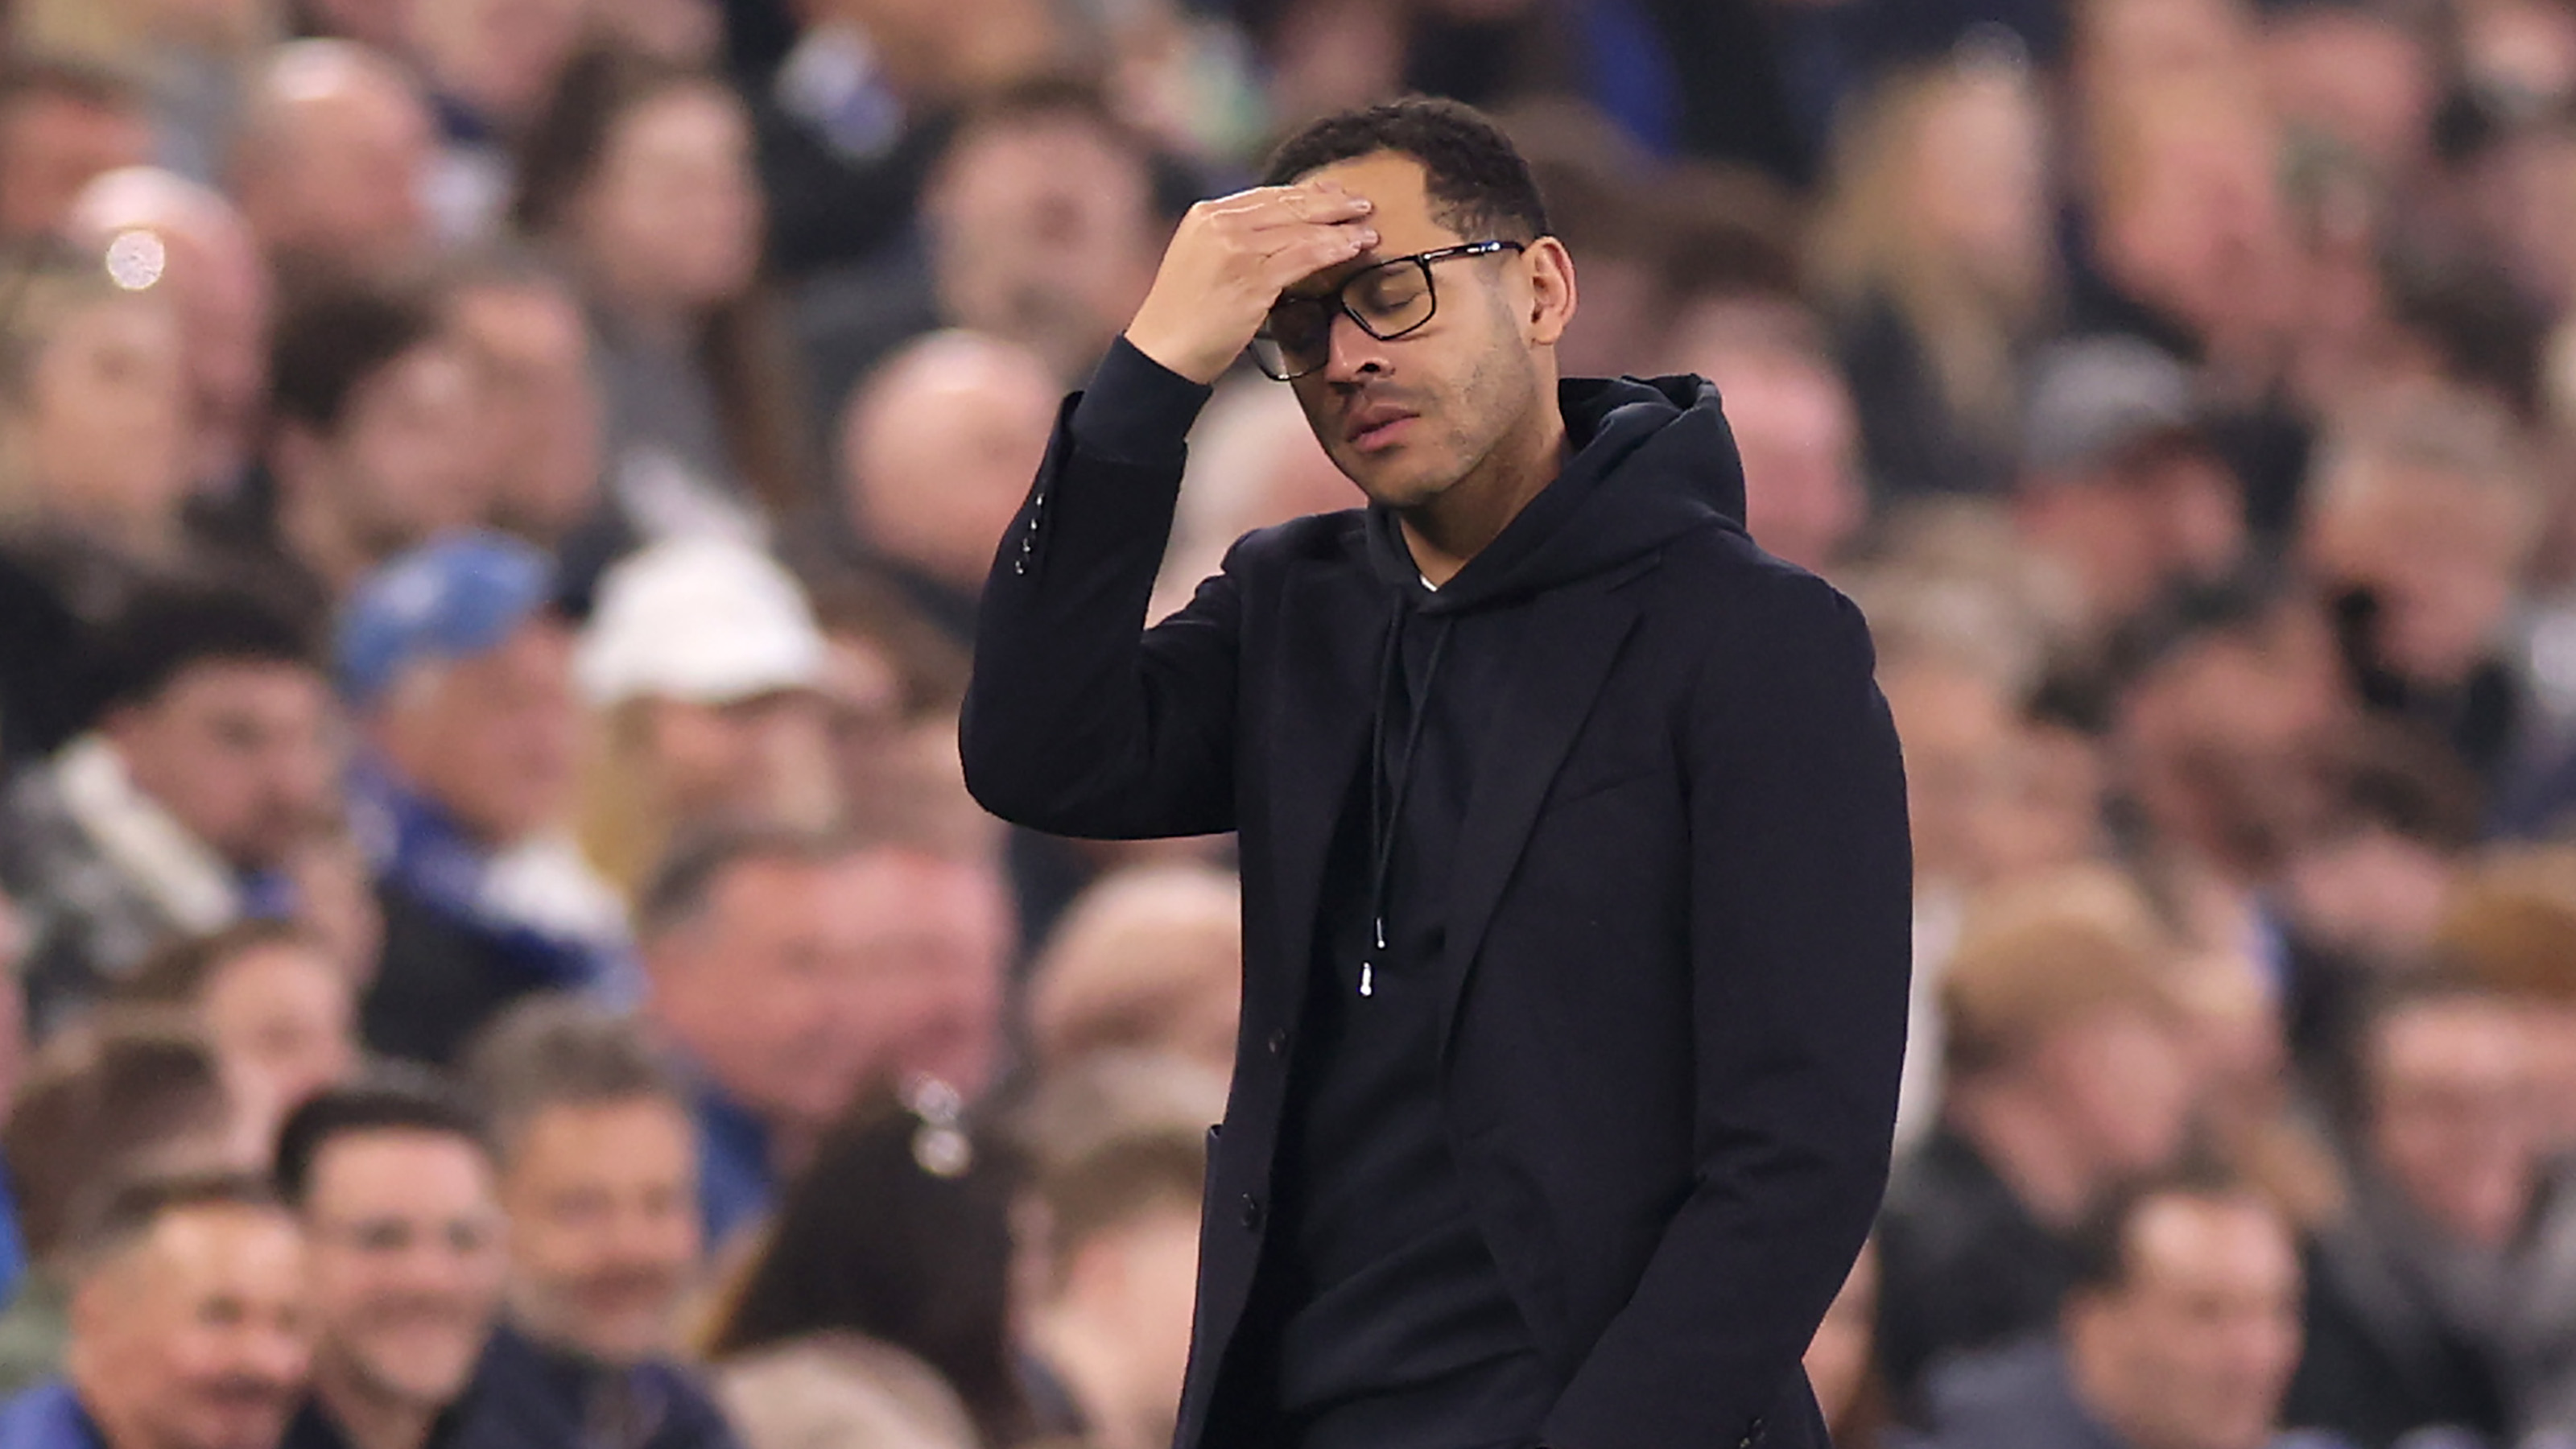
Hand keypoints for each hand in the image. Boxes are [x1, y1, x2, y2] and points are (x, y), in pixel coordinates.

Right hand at [1124, 179, 1378, 383]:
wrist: (1163, 351)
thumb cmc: (1187, 316)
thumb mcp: (1204, 260)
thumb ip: (1236, 240)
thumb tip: (1284, 233)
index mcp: (1207, 214)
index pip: (1268, 195)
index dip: (1306, 193)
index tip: (1333, 194)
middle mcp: (1219, 222)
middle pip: (1288, 204)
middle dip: (1330, 202)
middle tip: (1362, 204)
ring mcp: (1236, 247)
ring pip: (1301, 228)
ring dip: (1340, 226)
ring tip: (1368, 229)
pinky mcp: (1252, 276)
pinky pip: (1304, 255)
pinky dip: (1334, 249)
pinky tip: (1354, 247)